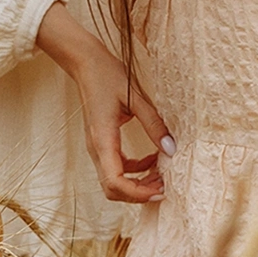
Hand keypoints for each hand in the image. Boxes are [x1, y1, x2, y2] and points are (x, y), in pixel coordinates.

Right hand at [36, 2, 174, 202]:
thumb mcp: (135, 98)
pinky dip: (134, 170)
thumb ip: (154, 124)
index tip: (160, 190)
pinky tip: (152, 159)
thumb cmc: (107, 75)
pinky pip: (116, 167)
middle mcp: (96, 148)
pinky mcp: (101, 142)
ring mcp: (97, 147)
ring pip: (114, 181)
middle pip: (112, 189)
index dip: (137, 194)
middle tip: (164, 186)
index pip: (115, 183)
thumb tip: (171, 149)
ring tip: (161, 176)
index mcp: (102, 140)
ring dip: (137, 184)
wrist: (85, 63)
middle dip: (138, 193)